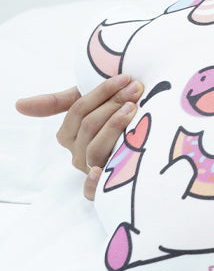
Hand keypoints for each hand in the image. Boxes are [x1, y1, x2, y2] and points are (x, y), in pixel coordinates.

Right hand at [16, 76, 142, 199]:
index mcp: (68, 135)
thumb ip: (54, 103)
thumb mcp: (84, 103)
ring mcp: (90, 168)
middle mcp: (76, 153)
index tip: (125, 79)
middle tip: (136, 89)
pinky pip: (91, 190)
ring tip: (134, 109)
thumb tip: (17, 105)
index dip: (102, 92)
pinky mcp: (104, 185)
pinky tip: (101, 171)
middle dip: (114, 104)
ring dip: (114, 126)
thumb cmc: (110, 113)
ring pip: (95, 148)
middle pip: (90, 126)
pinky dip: (93, 183)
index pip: (79, 110)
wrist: (140, 128)